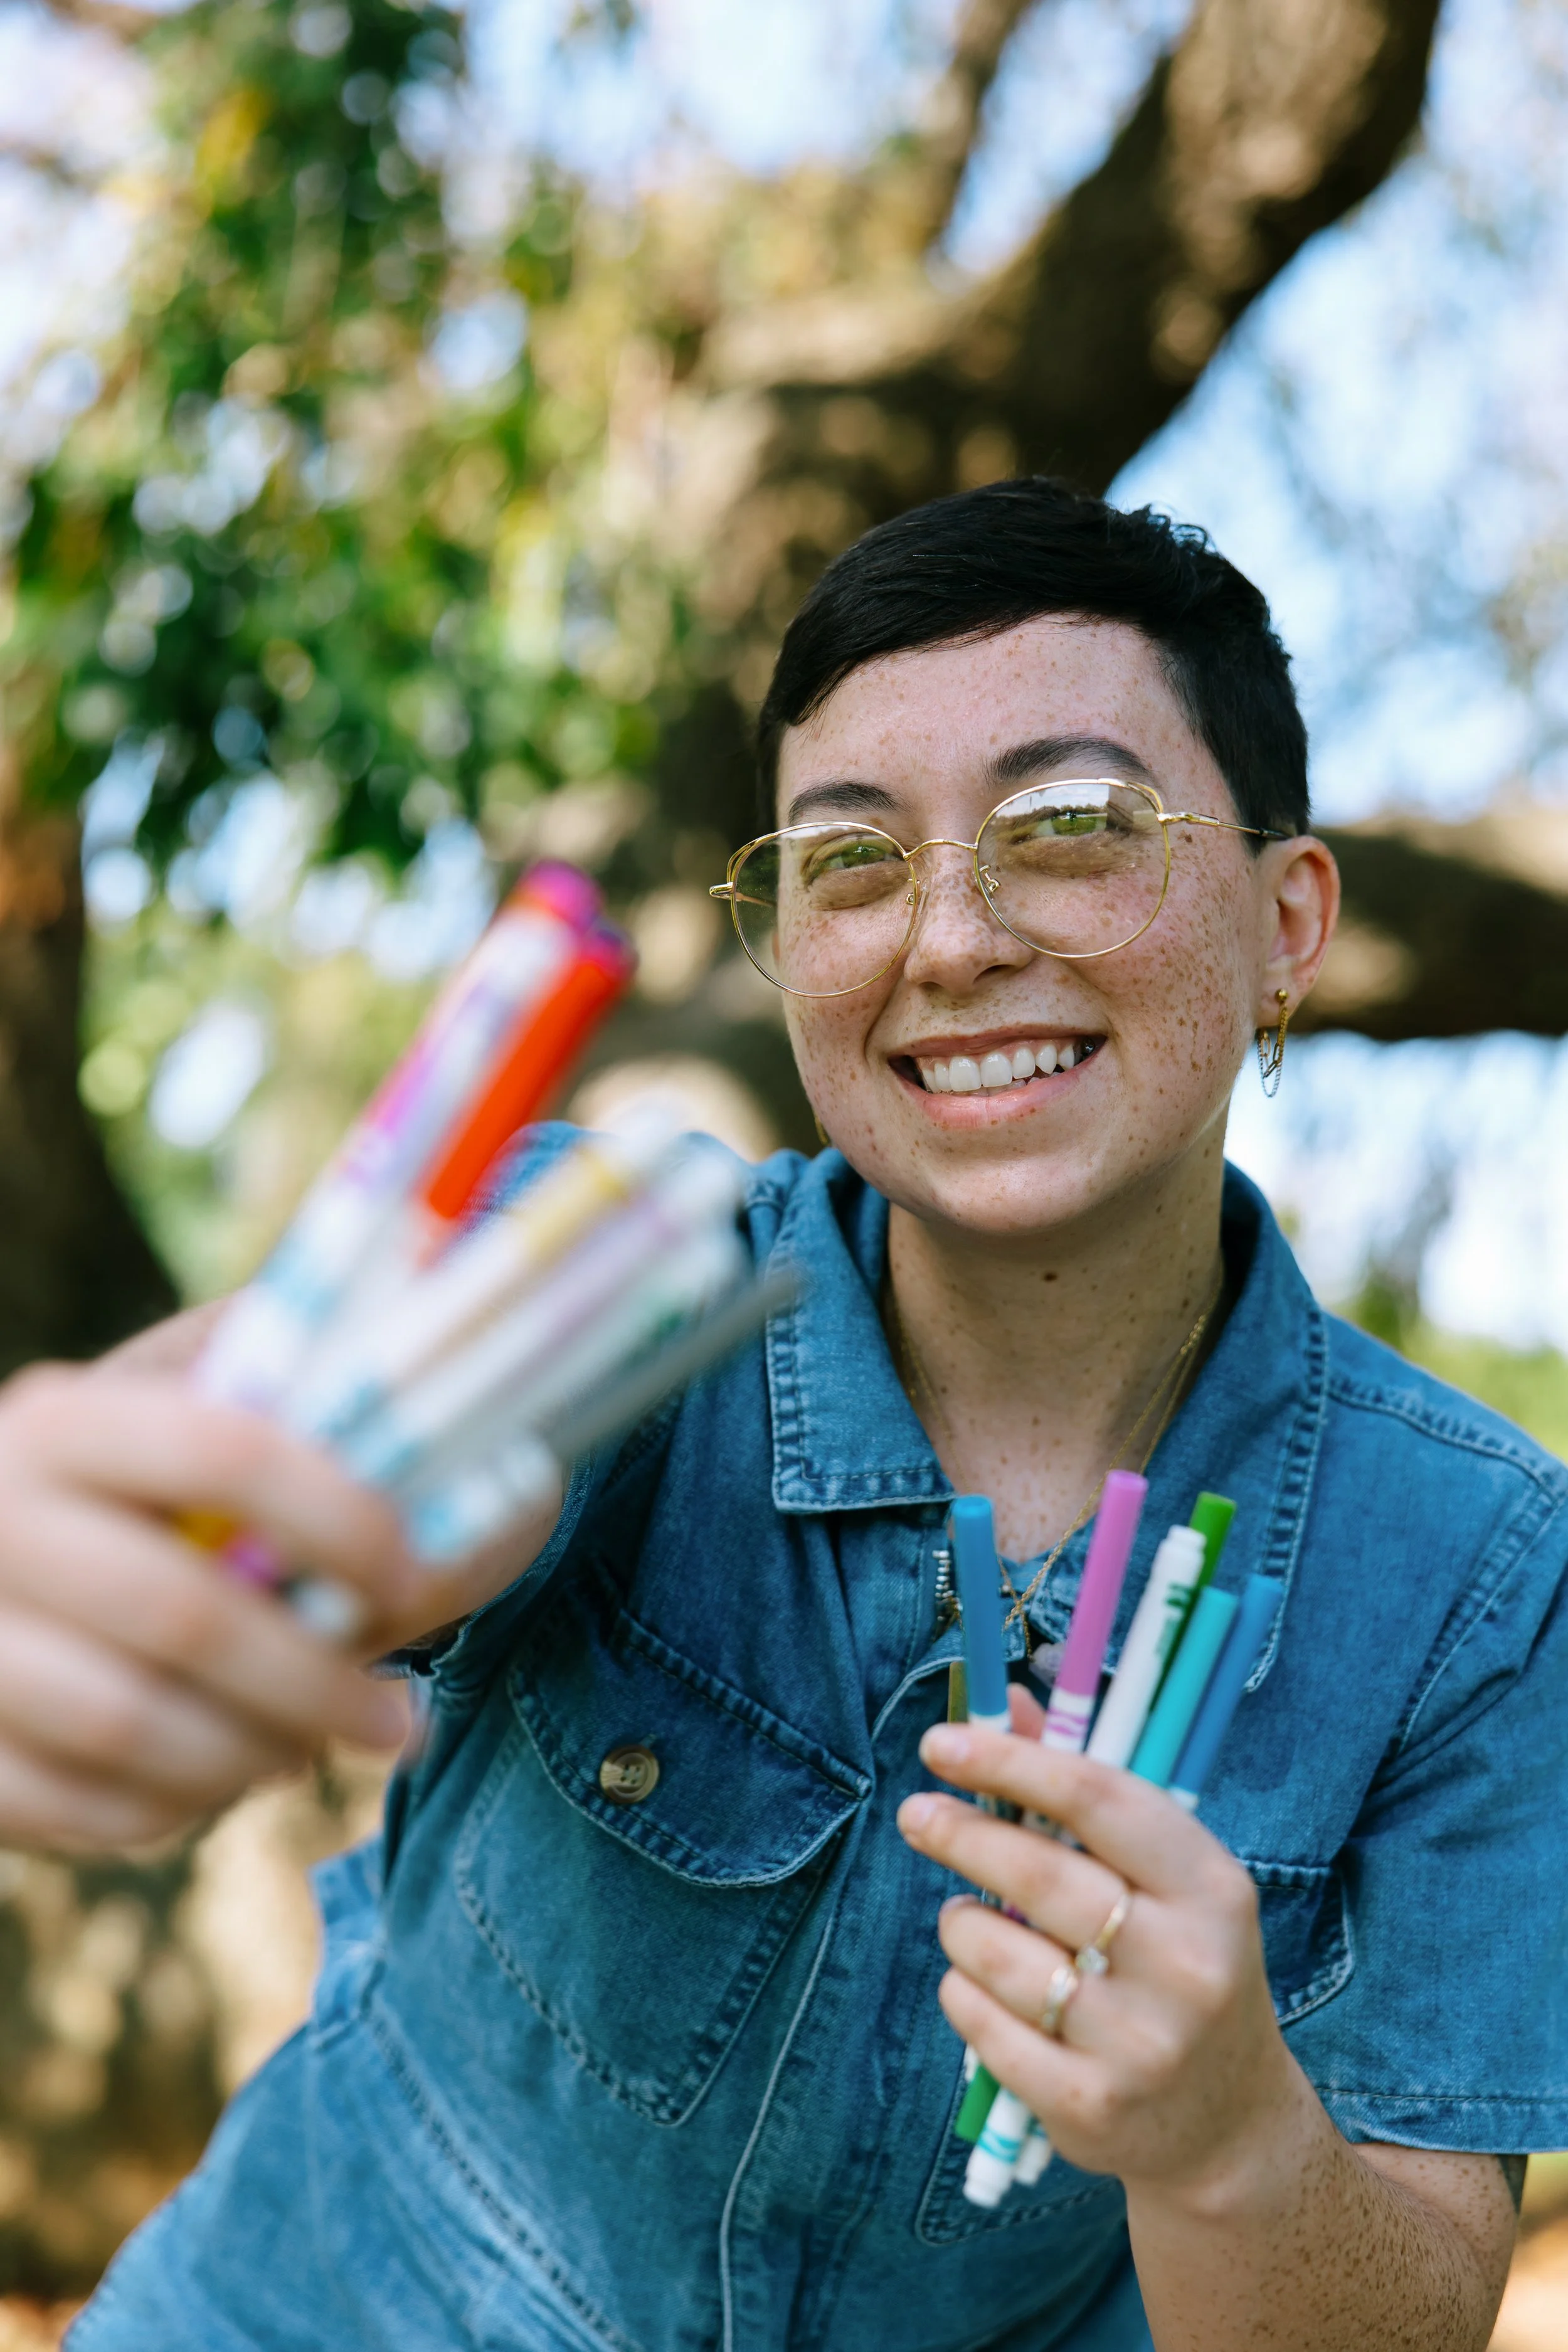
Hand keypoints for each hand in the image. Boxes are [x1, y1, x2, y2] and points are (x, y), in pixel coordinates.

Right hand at [0, 1347, 420, 1852]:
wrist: (49, 1557)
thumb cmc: (187, 1495)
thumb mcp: (253, 1436)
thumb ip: (337, 1463)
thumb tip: (435, 1556)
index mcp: (76, 1415)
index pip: (228, 1451)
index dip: (340, 1520)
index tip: (414, 1577)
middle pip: (181, 1613)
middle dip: (315, 1683)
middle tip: (400, 1722)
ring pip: (123, 1724)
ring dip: (251, 1755)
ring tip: (314, 1747)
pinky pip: (71, 1805)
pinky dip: (169, 1810)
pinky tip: (225, 1780)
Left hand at [896, 1686, 1296, 2197]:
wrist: (1227, 2123)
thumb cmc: (1180, 1967)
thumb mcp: (1164, 1880)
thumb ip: (1087, 1792)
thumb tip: (1010, 1705)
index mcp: (1211, 1889)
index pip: (1098, 1800)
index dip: (1012, 1763)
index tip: (941, 1743)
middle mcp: (1185, 1965)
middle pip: (1039, 1876)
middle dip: (960, 1835)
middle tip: (915, 1814)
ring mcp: (1139, 2044)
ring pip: (996, 1953)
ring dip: (960, 1924)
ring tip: (967, 1921)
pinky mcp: (1089, 2107)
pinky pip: (981, 2023)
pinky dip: (961, 1991)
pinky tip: (977, 1986)